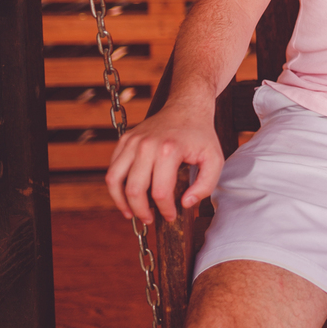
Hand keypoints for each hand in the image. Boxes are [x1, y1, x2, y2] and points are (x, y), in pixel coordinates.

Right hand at [105, 101, 223, 224]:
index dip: (165, 210)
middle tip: (149, 220)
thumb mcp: (215, 159)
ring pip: (114, 180)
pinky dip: (115, 186)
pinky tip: (126, 196)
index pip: (160, 192)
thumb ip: (206, 185)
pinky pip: (112, 168)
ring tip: (131, 213)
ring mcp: (132, 141)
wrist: (187, 107)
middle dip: (141, 211)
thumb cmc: (201, 136)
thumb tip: (185, 203)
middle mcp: (147, 145)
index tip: (171, 216)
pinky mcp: (124, 139)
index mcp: (169, 150)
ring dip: (121, 202)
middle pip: (134, 190)